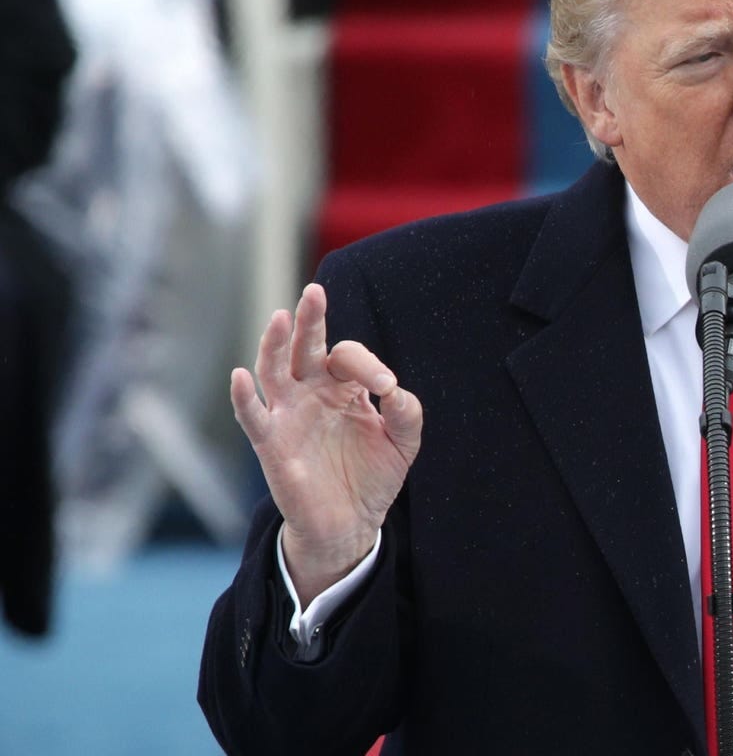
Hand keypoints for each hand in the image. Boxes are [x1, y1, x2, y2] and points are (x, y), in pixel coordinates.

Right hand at [230, 283, 421, 606]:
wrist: (351, 524)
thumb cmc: (373, 476)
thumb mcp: (403, 442)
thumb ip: (406, 412)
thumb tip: (395, 388)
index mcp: (343, 387)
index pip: (348, 357)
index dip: (369, 365)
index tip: (388, 386)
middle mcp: (312, 393)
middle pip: (305, 348)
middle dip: (309, 320)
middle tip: (314, 293)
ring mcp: (288, 415)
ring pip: (274, 371)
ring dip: (273, 345)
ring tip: (279, 318)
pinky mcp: (271, 443)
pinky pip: (253, 416)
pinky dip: (243, 397)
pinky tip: (241, 375)